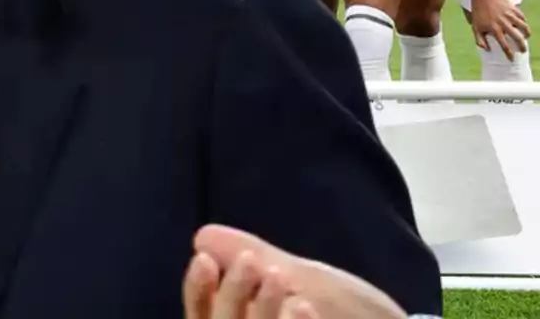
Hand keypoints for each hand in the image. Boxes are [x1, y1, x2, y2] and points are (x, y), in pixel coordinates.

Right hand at [183, 225, 407, 318]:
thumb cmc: (351, 312)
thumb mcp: (303, 279)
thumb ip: (254, 260)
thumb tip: (203, 236)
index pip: (201, 313)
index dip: (197, 289)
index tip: (203, 258)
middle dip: (232, 294)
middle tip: (251, 261)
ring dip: (262, 311)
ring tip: (282, 280)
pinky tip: (306, 308)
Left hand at [470, 0, 529, 58]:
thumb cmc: (478, 13)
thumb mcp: (475, 27)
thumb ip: (479, 40)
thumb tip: (486, 49)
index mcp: (495, 29)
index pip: (504, 45)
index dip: (509, 54)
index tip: (511, 58)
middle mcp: (504, 23)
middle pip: (517, 38)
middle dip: (522, 46)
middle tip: (523, 50)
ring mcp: (510, 16)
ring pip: (524, 27)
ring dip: (527, 33)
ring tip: (526, 37)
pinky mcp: (513, 9)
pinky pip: (522, 17)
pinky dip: (524, 22)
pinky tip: (523, 25)